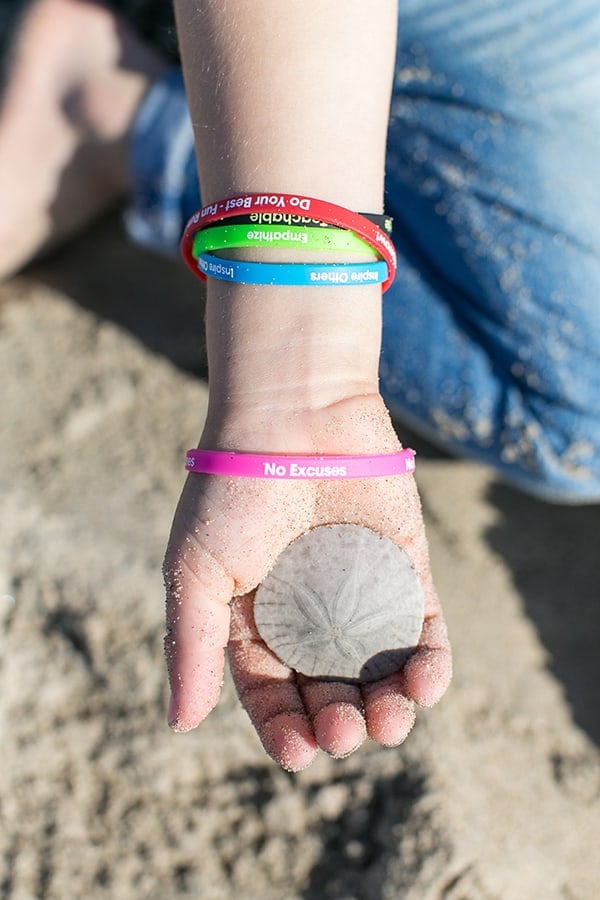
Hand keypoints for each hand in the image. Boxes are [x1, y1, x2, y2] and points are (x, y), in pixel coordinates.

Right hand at [163, 395, 451, 770]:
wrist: (293, 412)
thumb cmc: (234, 490)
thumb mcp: (195, 571)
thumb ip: (189, 647)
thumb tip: (179, 724)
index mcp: (255, 623)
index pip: (271, 696)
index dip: (285, 730)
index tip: (299, 752)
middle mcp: (309, 617)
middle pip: (330, 693)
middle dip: (340, 726)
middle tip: (347, 732)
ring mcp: (359, 597)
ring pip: (380, 674)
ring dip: (390, 709)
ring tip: (389, 722)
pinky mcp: (403, 573)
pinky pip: (423, 631)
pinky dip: (431, 665)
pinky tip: (425, 684)